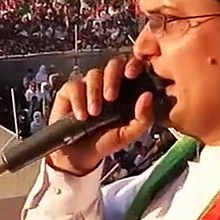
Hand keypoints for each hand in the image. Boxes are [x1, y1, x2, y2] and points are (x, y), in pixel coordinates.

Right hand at [46, 55, 155, 176]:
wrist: (80, 156)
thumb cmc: (106, 141)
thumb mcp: (128, 134)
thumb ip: (144, 118)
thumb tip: (148, 96)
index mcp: (127, 90)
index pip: (133, 66)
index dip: (133, 64)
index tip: (131, 74)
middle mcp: (108, 83)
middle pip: (113, 64)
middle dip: (112, 78)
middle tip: (110, 98)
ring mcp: (89, 85)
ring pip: (93, 74)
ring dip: (94, 92)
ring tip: (94, 113)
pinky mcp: (70, 90)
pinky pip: (75, 85)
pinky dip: (78, 99)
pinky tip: (81, 115)